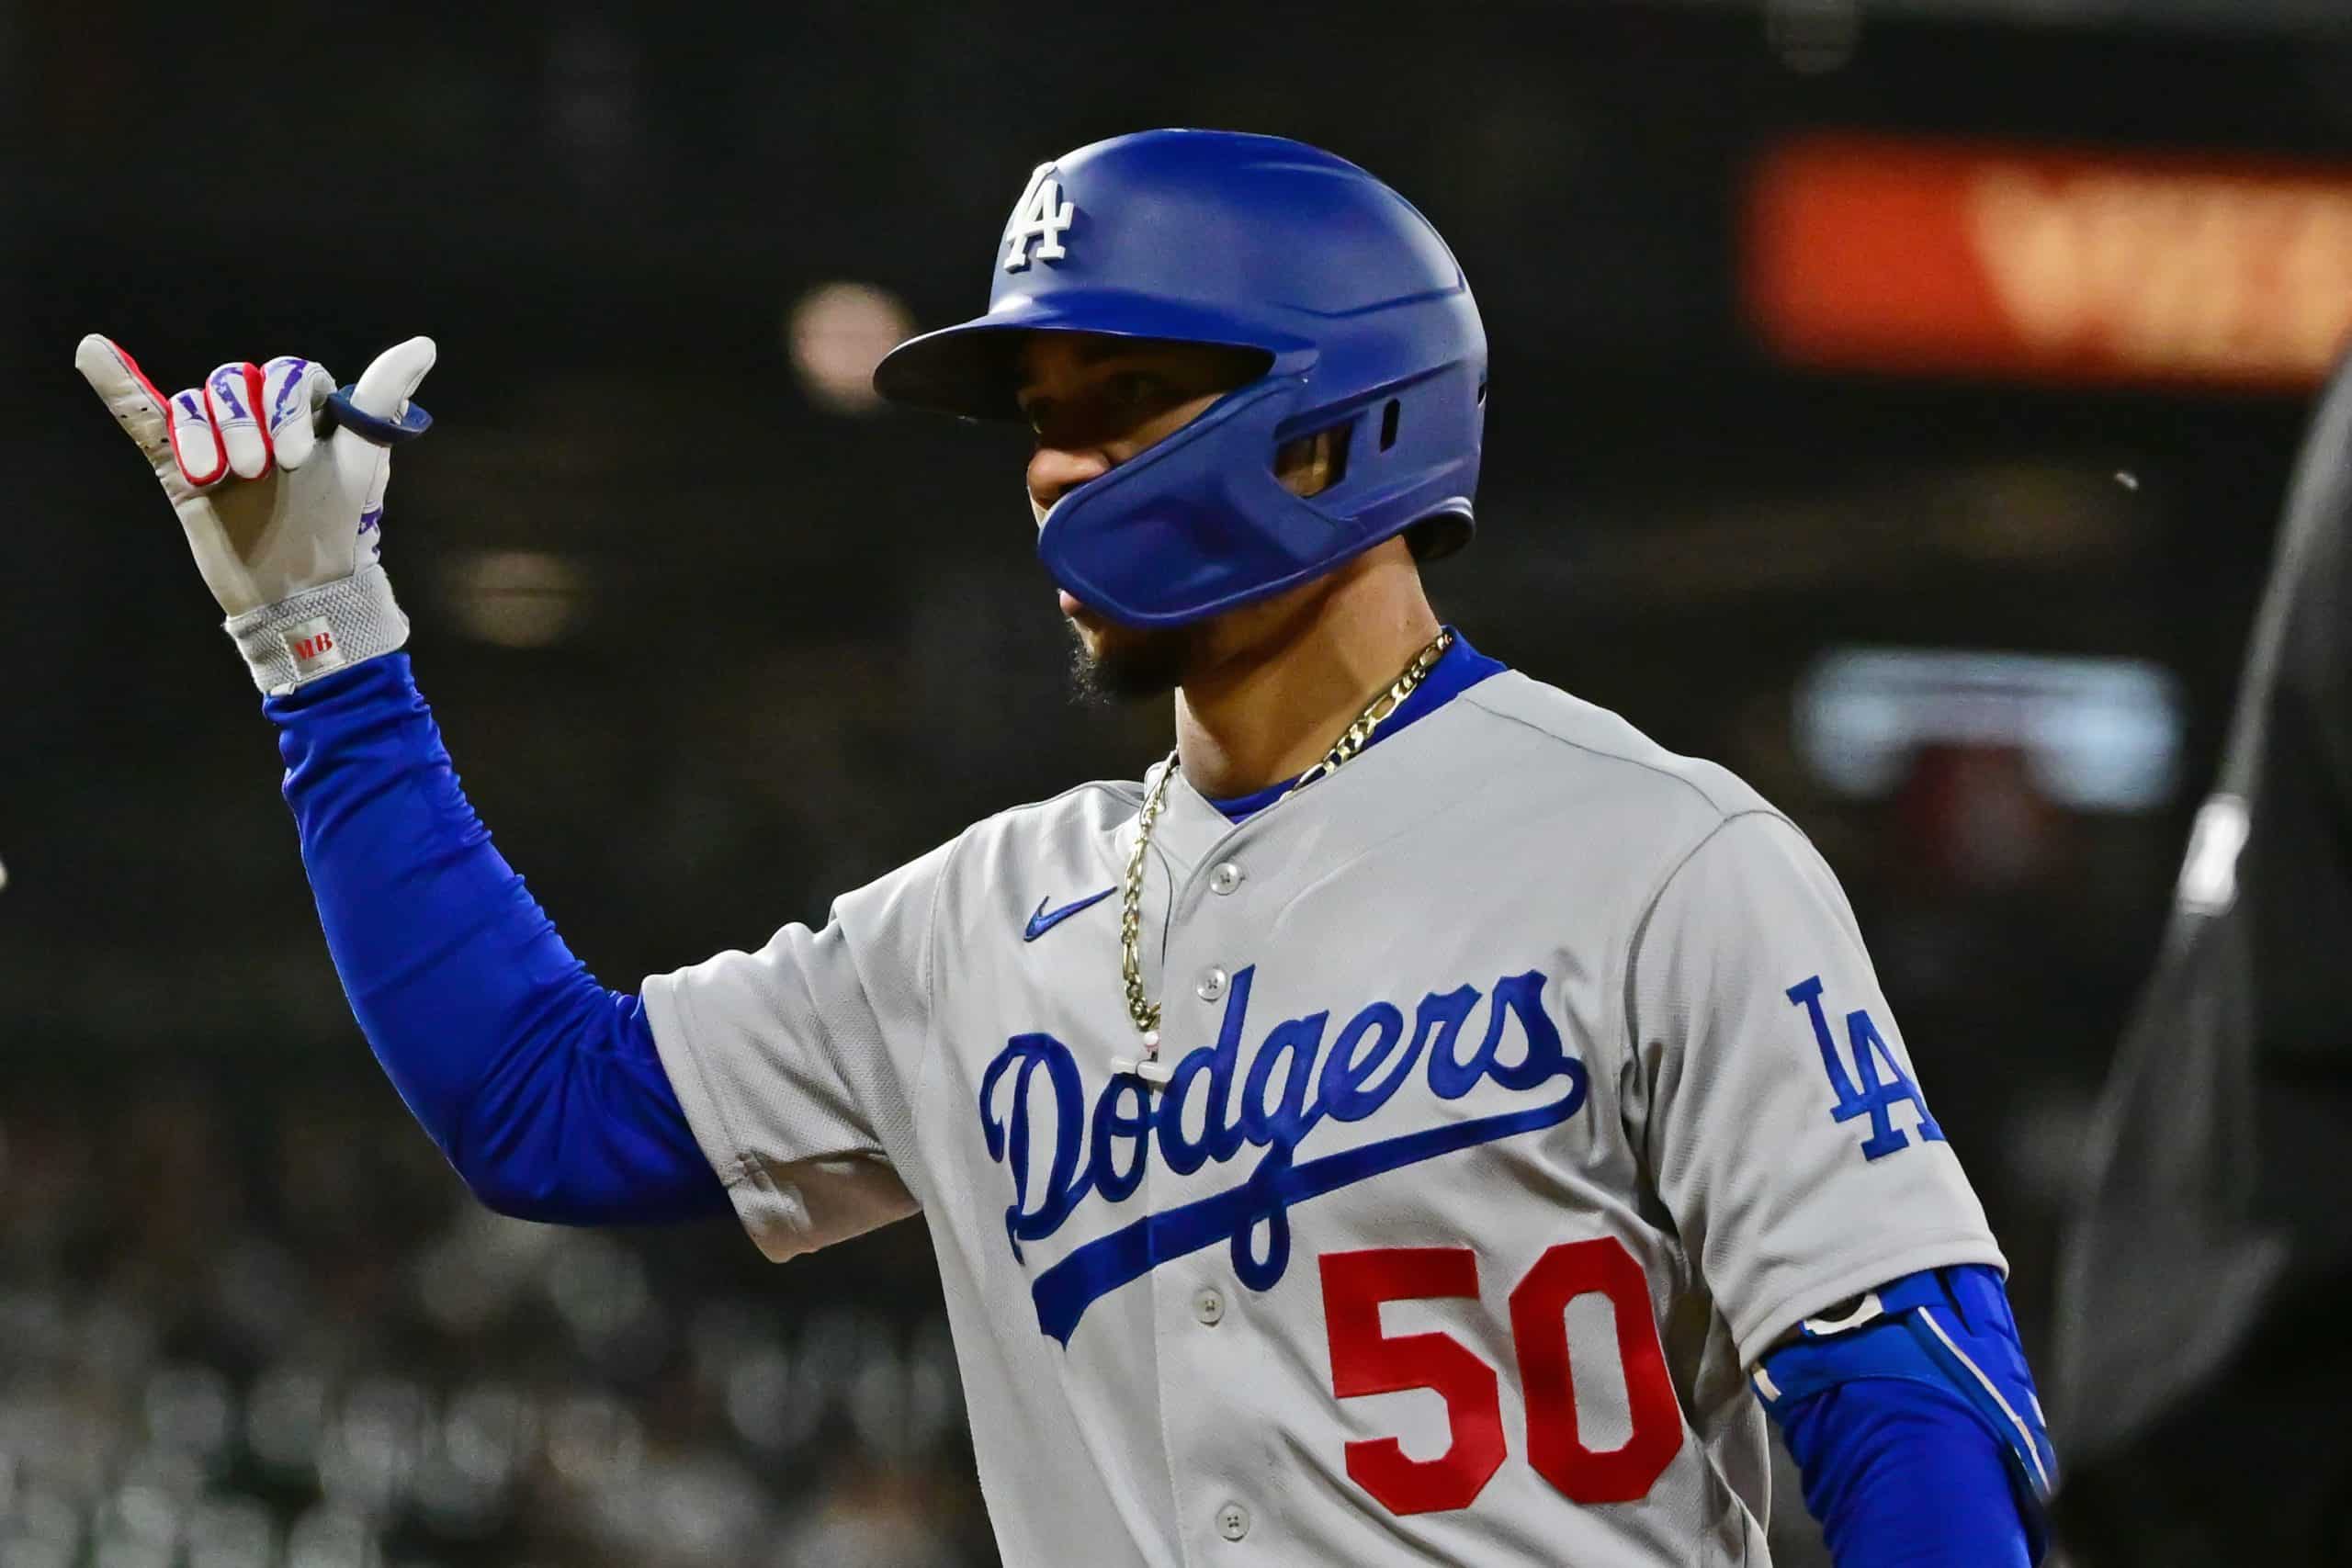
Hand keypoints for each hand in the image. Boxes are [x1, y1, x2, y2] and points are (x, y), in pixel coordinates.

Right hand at [74, 335, 434, 615]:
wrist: (298, 591)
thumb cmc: (340, 525)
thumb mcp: (366, 457)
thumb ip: (382, 398)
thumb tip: (423, 343)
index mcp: (306, 411)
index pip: (287, 373)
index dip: (286, 405)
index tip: (299, 457)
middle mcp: (260, 419)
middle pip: (236, 380)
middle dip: (245, 422)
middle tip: (261, 471)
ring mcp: (217, 440)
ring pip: (195, 401)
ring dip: (205, 433)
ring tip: (222, 478)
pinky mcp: (178, 465)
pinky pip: (143, 413)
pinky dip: (116, 382)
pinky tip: (94, 349)